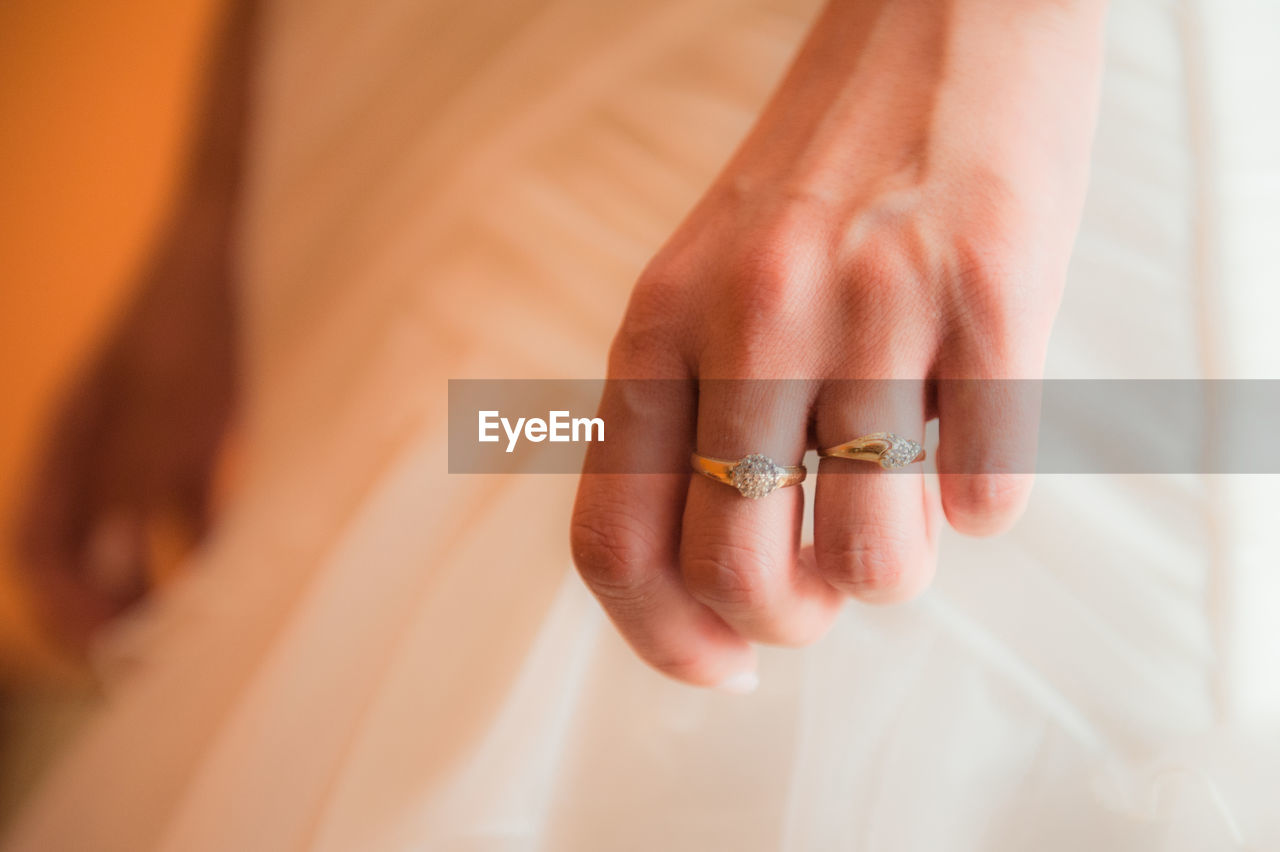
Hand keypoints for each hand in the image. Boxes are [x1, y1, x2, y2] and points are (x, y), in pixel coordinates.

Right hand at [15, 224, 236, 657]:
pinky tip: (241, 578)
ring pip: (139, 539)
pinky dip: (210, 547)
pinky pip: (193, 510)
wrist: (225, 255)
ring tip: (196, 638)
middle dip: (108, 614)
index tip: (104, 656)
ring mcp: (146, 447)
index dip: (60, 606)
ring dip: (160, 588)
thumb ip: (137, 487)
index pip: (39, 549)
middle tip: (152, 667)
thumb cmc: (188, 322)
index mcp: (67, 446)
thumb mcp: (165, 407)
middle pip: (86, 553)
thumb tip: (115, 580)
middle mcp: (98, 454)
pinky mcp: (197, 440)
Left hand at [571, 0, 1106, 688]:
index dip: (660, 639)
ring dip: (893, 564)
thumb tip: (723, 585)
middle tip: (823, 586)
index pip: (615, 538)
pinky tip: (971, 424)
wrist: (938, 18)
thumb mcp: (709, 280)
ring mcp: (873, 303)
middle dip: (790, 622)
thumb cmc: (824, 171)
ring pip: (875, 563)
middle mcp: (752, 316)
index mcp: (660, 322)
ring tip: (903, 489)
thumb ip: (693, 414)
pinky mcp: (991, 290)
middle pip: (740, 577)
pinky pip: (988, 496)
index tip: (721, 667)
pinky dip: (982, 495)